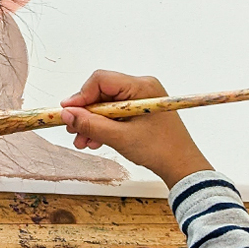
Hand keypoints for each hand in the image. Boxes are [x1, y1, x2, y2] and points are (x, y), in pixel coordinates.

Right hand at [60, 70, 211, 188]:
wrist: (182, 167)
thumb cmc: (159, 150)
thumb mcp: (120, 137)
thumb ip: (91, 124)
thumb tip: (66, 114)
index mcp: (141, 86)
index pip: (101, 80)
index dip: (81, 95)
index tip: (67, 112)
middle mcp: (141, 87)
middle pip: (101, 92)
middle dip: (86, 113)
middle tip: (73, 130)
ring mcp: (141, 98)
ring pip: (106, 104)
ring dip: (93, 122)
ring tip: (83, 140)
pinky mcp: (140, 109)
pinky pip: (115, 112)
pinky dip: (104, 125)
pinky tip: (95, 139)